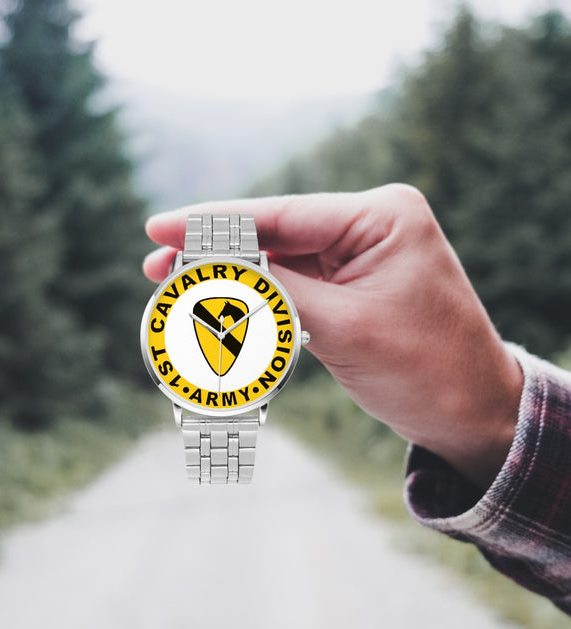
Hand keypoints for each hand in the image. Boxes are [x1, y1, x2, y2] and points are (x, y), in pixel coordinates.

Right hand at [144, 185, 522, 489]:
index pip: (280, 214)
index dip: (212, 224)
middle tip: (155, 266)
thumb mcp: (342, 327)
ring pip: (279, 260)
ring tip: (177, 288)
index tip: (157, 229)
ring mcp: (362, 254)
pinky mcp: (353, 285)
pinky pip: (295, 284)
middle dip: (215, 252)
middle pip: (274, 233)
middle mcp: (372, 225)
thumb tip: (210, 267)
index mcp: (382, 216)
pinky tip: (223, 302)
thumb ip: (274, 290)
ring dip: (232, 277)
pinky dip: (258, 297)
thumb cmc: (425, 371)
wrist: (473, 414)